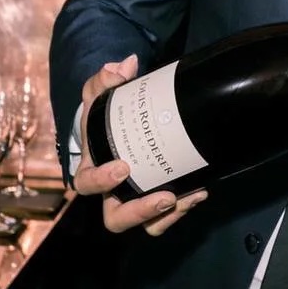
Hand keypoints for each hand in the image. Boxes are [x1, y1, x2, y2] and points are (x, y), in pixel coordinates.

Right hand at [72, 55, 208, 235]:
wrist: (121, 127)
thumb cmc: (106, 116)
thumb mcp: (100, 96)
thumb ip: (105, 80)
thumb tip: (126, 65)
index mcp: (92, 170)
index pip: (87, 184)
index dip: (102, 181)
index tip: (123, 167)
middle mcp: (113, 193)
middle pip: (117, 219)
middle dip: (141, 212)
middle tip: (167, 196)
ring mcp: (137, 199)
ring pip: (149, 224)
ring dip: (171, 214)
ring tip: (192, 194)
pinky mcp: (158, 199)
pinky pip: (168, 216)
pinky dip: (184, 205)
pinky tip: (200, 190)